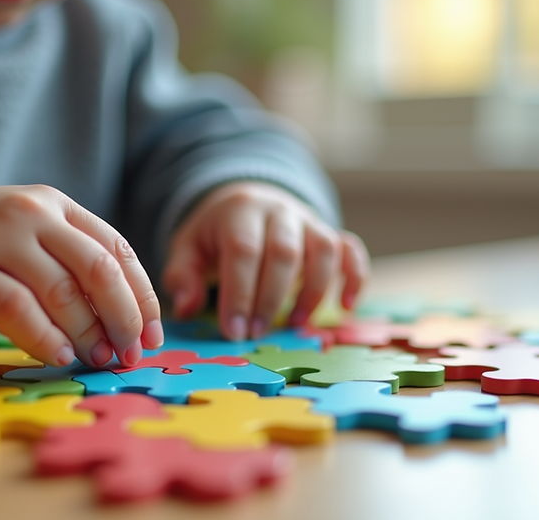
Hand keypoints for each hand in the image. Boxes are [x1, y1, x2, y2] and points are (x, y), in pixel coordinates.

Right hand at [0, 182, 162, 366]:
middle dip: (125, 317)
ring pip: (61, 292)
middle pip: (99, 270)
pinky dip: (45, 338)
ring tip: (99, 360)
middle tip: (131, 354)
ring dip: (89, 334)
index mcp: (55, 204)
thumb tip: (123, 321)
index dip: (143, 296)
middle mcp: (30, 213)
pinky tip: (59, 356)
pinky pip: (16, 309)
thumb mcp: (25, 235)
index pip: (117, 249)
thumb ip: (68, 264)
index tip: (152, 334)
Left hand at [162, 181, 368, 339]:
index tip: (234, 331)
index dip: (240, 293)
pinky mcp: (330, 234)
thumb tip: (186, 307)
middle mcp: (279, 210)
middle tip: (256, 334)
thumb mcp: (188, 248)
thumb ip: (183, 276)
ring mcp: (309, 220)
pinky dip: (355, 278)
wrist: (246, 202)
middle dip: (270, 298)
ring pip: (323, 249)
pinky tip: (347, 307)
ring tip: (293, 324)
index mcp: (240, 210)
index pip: (243, 250)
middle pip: (284, 251)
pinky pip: (351, 251)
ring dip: (313, 291)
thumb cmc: (215, 235)